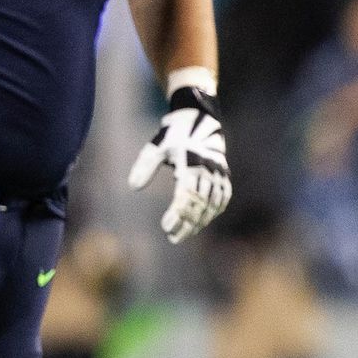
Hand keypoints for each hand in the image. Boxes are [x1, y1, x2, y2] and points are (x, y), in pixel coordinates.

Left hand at [128, 82, 230, 243]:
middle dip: (187, 223)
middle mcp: (209, 170)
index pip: (186, 196)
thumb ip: (145, 166)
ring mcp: (219, 174)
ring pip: (212, 205)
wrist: (200, 119)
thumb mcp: (156, 147)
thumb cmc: (174, 135)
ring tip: (185, 234)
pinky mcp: (224, 176)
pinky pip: (222, 199)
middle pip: (199, 204)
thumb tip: (133, 187)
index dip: (177, 214)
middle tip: (173, 237)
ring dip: (199, 221)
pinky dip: (213, 212)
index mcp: (192, 163)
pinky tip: (202, 221)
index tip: (166, 226)